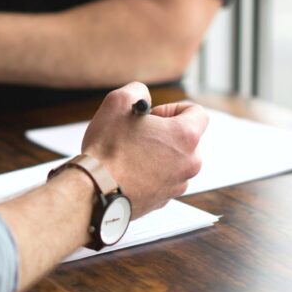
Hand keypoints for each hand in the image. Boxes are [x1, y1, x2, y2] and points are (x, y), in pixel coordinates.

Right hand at [82, 83, 206, 218]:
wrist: (94, 191)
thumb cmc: (107, 149)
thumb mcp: (118, 102)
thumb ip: (138, 91)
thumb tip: (143, 97)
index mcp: (185, 136)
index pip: (197, 112)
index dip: (173, 109)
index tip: (153, 116)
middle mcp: (189, 162)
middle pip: (186, 139)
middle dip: (164, 134)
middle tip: (138, 135)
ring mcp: (178, 184)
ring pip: (174, 161)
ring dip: (157, 155)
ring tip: (130, 155)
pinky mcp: (163, 200)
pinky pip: (162, 180)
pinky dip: (149, 174)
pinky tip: (127, 171)